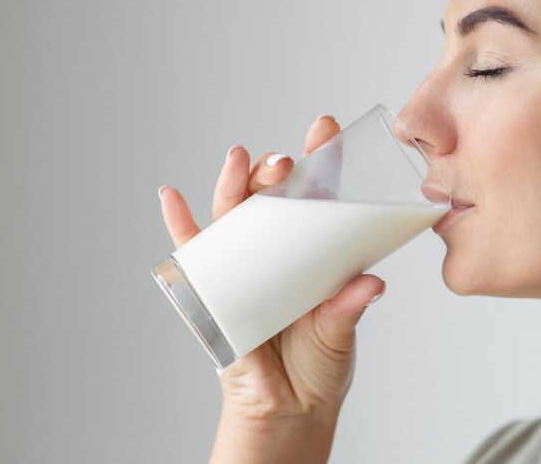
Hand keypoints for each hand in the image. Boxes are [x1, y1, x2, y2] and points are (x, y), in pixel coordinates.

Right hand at [158, 115, 385, 423]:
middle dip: (274, 172)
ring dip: (233, 186)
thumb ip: (348, 306)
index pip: (318, 195)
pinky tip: (171, 197)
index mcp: (314, 251)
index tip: (326, 130)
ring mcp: (244, 266)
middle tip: (284, 160)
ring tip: (239, 160)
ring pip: (234, 217)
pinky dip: (179, 225)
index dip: (320, 160)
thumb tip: (369, 284)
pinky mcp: (213, 290)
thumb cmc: (318, 364)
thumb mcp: (339, 331)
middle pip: (271, 199)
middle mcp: (278, 250)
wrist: (289, 410)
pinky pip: (192, 254)